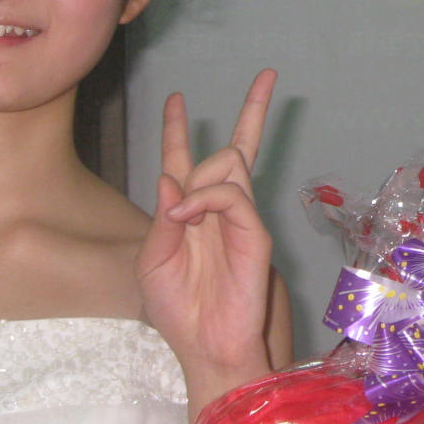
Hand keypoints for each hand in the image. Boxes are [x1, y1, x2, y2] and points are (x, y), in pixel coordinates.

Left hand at [139, 68, 277, 414]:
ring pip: (229, 164)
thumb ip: (162, 219)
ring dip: (198, 178)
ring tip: (182, 215)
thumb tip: (171, 177)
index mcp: (188, 214)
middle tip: (270, 79)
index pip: (184, 161)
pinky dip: (205, 198)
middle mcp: (218, 210)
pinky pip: (231, 194)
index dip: (178, 129)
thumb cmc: (178, 310)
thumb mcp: (153, 260)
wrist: (206, 345)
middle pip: (233, 149)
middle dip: (252, 113)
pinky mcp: (255, 233)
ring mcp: (240, 219)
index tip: (177, 99)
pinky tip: (187, 216)